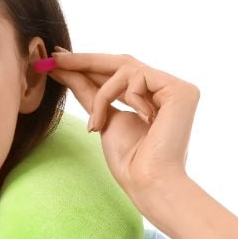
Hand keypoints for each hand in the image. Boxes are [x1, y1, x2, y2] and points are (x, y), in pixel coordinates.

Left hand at [43, 46, 198, 205]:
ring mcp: (176, 88)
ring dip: (101, 95)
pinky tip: (129, 121)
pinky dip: (119, 97)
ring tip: (95, 125)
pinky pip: (136, 77)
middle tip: (56, 57)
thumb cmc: (129, 161)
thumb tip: (63, 69)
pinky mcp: (181, 90)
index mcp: (153, 97)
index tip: (59, 59)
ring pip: (124, 69)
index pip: (118, 73)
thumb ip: (90, 93)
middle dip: (86, 60)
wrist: (147, 181)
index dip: (89, 64)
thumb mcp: (103, 118)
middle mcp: (167, 89)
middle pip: (122, 62)